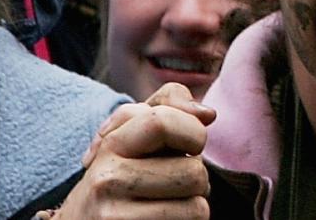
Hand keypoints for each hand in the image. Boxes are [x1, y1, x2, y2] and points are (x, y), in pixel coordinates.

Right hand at [54, 83, 213, 219]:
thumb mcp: (136, 133)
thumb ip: (171, 107)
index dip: (193, 131)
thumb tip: (208, 114)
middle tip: (170, 184)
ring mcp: (113, 215)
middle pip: (194, 171)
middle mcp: (107, 179)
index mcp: (112, 145)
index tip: (192, 146)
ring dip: (192, 205)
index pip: (162, 122)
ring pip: (197, 206)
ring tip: (166, 204)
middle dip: (195, 178)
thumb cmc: (123, 174)